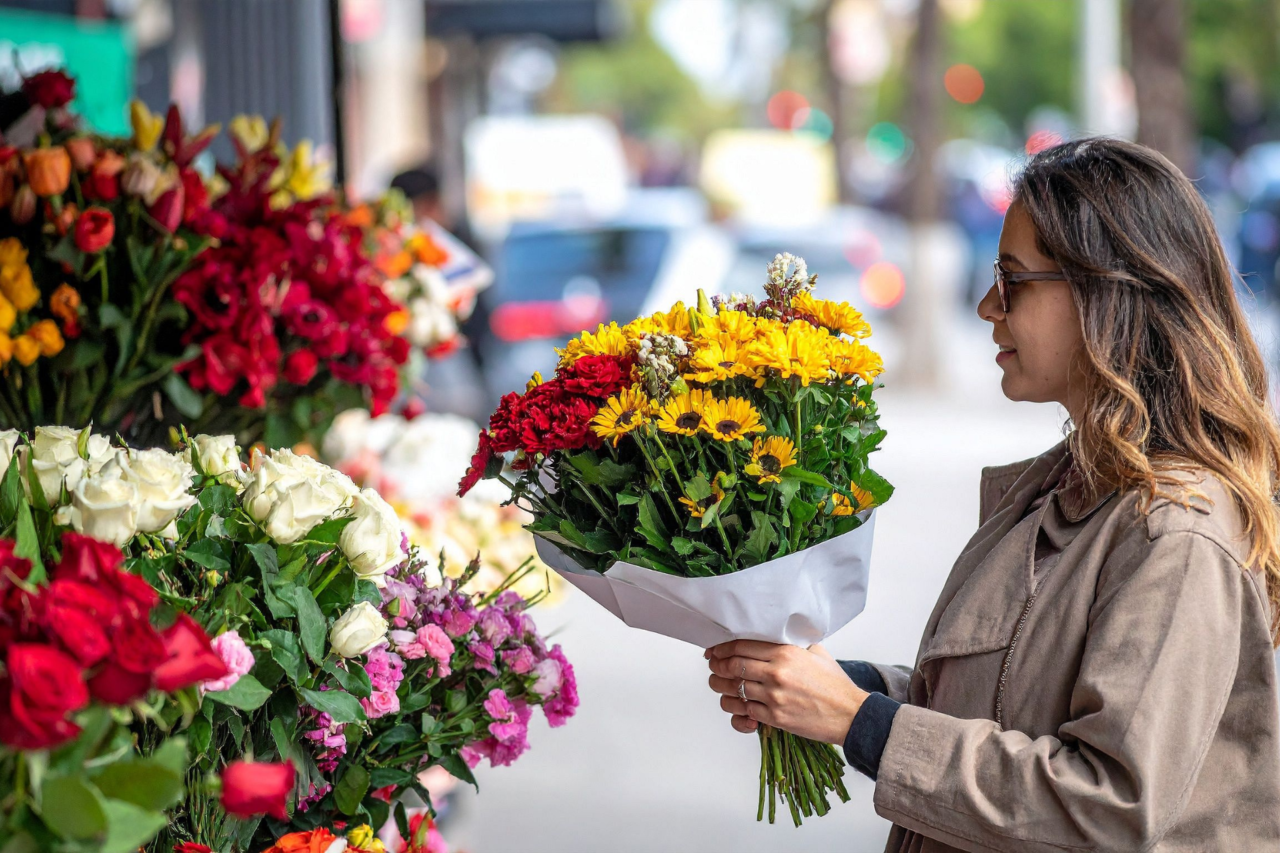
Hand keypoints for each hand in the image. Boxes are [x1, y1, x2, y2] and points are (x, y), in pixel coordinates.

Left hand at [705, 640, 866, 744]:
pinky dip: (735, 708)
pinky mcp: (775, 717)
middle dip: (718, 665)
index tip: (715, 650)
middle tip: (713, 665)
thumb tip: (774, 639)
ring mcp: (774, 696)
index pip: (742, 645)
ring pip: (734, 689)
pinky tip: (734, 703)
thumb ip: (793, 645)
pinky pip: (744, 711)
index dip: (723, 648)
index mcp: (785, 652)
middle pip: (733, 665)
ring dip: (721, 686)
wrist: (850, 715)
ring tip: (718, 684)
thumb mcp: (816, 653)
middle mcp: (776, 672)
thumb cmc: (835, 685)